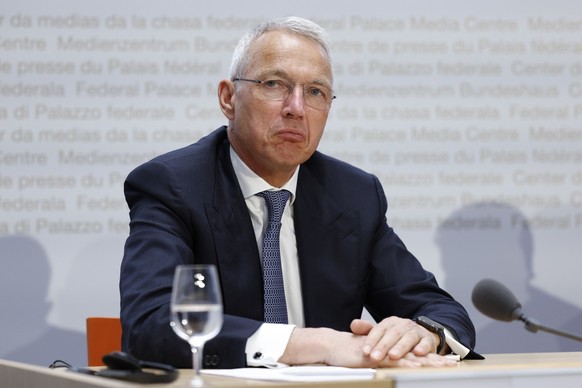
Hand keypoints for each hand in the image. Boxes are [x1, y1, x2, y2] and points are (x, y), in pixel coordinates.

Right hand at [279, 324, 455, 367]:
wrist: (333, 346)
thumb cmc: (349, 354)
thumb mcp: (370, 358)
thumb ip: (382, 359)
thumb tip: (390, 364)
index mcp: (391, 350)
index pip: (414, 354)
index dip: (430, 357)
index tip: (447, 362)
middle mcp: (390, 349)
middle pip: (416, 354)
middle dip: (435, 359)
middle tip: (452, 363)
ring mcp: (384, 352)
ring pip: (409, 357)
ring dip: (426, 361)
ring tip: (443, 365)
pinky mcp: (375, 357)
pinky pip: (393, 360)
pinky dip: (406, 364)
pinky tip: (417, 366)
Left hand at [351, 317, 441, 361]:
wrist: (421, 335)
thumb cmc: (398, 336)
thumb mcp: (382, 332)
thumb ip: (366, 330)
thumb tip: (353, 324)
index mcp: (390, 322)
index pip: (378, 330)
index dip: (371, 340)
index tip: (364, 351)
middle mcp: (403, 324)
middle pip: (392, 334)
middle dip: (383, 346)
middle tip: (375, 357)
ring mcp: (416, 331)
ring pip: (408, 338)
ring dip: (400, 347)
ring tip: (393, 356)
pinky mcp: (428, 340)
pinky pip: (426, 343)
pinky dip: (423, 348)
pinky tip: (417, 353)